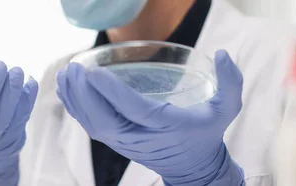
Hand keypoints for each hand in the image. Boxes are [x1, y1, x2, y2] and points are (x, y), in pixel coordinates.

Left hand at [56, 50, 244, 185]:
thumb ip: (230, 82)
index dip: (111, 92)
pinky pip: (91, 125)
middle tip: (74, 68)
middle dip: (84, 94)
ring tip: (65, 73)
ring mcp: (124, 142)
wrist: (193, 168)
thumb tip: (223, 55)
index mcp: (165, 127)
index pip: (133, 110)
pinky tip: (66, 87)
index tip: (94, 72)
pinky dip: (76, 107)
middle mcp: (140, 138)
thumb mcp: (226, 110)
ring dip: (75, 99)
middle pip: (104, 119)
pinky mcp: (115, 142)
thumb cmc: (206, 134)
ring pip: (93, 123)